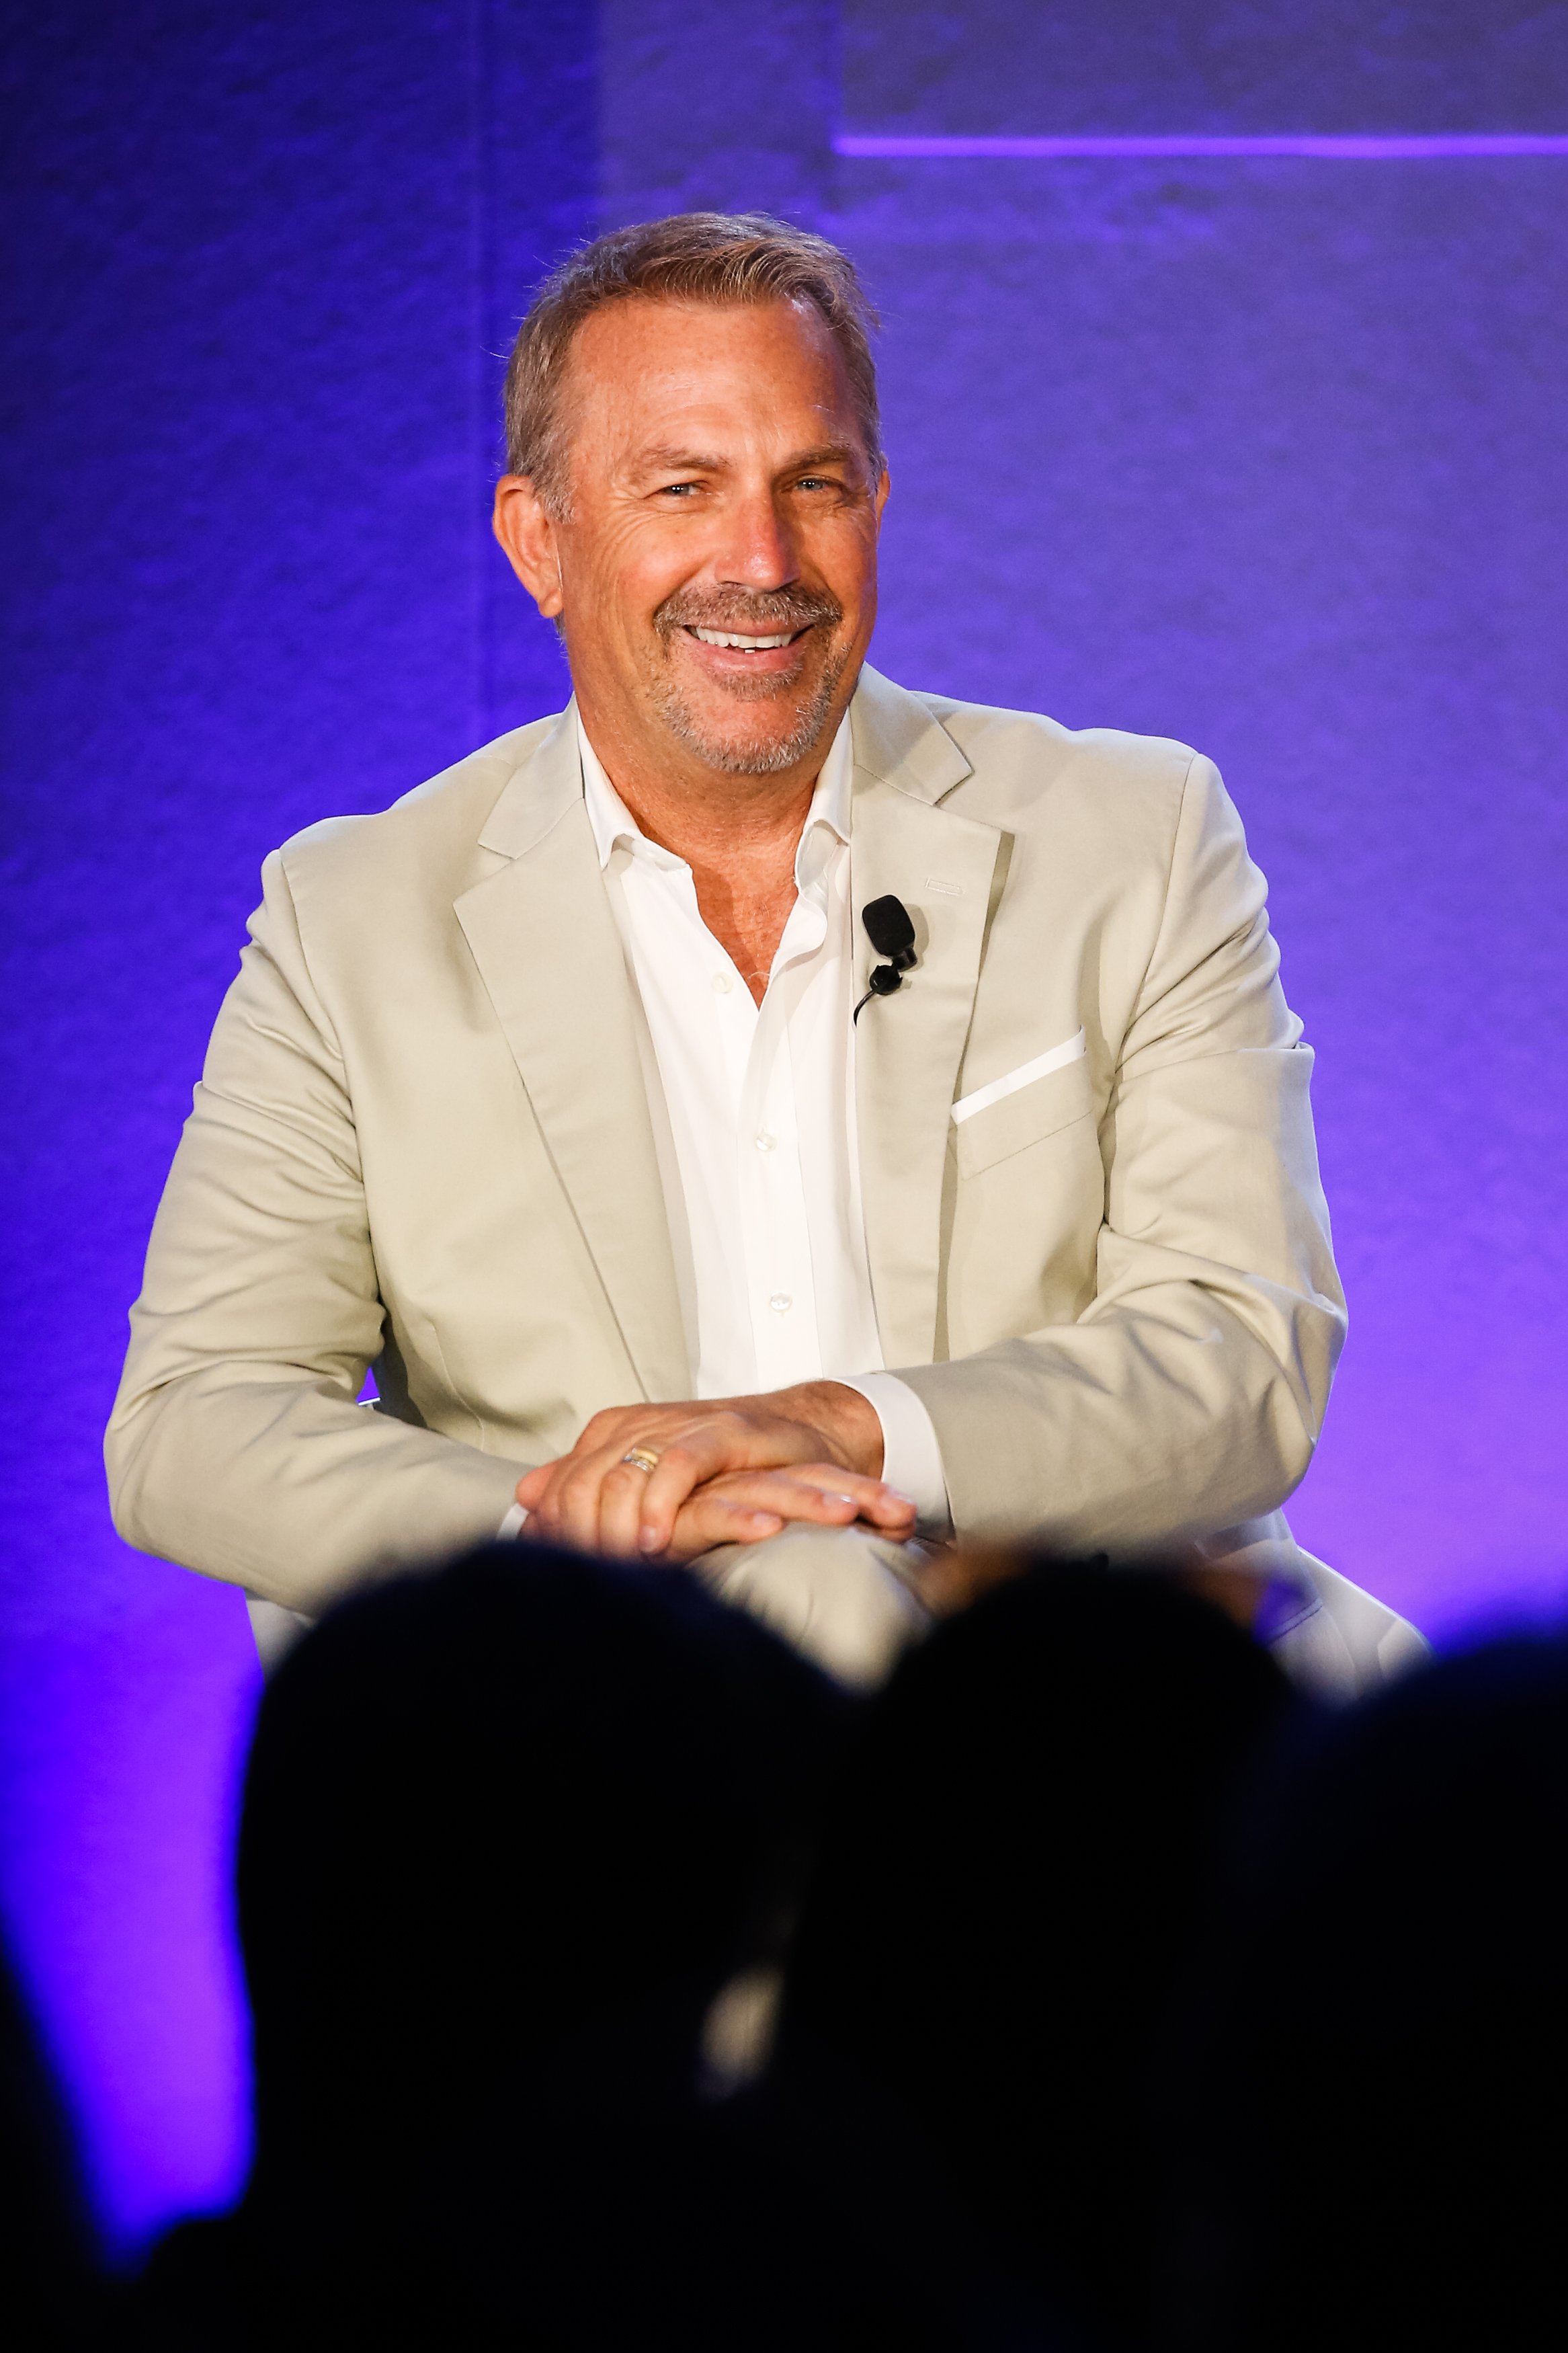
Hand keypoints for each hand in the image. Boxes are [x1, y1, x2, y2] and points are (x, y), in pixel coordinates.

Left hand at [513, 1382, 915, 1560]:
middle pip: (581, 1487)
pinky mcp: (718, 1433)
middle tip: (593, 1583)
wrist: (796, 1437)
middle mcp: (636, 1427)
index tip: (568, 1578)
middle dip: (581, 1541)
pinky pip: (675, 1468)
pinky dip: (659, 1508)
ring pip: (621, 1479)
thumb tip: (526, 1495)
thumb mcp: (646, 1480)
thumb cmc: (722, 1469)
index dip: (557, 1537)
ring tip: (621, 1571)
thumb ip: (586, 1485)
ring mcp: (676, 1426)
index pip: (559, 1489)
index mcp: (610, 1434)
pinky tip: (656, 1544)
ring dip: (616, 1533)